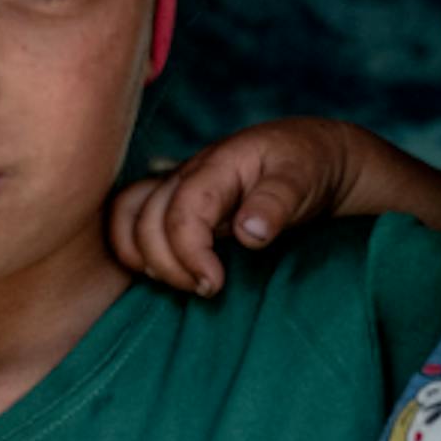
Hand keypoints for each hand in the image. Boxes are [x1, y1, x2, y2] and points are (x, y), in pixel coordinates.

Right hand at [108, 119, 384, 297]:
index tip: (215, 283)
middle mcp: (186, 174)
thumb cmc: (308, 165)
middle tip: (209, 288)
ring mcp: (176, 187)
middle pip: (146, 221)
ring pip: (127, 219)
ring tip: (185, 281)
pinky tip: (167, 271)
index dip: (189, 254)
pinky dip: (134, 249)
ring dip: (144, 258)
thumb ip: (276, 202)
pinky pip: (131, 220)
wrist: (312, 153)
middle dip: (168, 265)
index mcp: (216, 166)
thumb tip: (248, 234)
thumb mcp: (304, 179)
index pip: (180, 212)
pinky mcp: (174, 202)